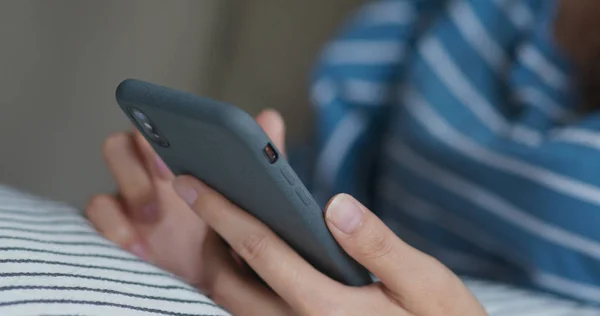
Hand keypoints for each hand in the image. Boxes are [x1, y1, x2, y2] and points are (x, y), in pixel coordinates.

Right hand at [85, 109, 285, 286]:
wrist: (219, 278)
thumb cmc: (230, 229)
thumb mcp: (248, 196)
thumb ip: (256, 159)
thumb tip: (270, 117)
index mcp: (176, 160)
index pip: (154, 127)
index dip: (158, 127)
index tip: (179, 142)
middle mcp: (146, 177)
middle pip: (120, 145)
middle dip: (140, 157)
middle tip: (169, 173)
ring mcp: (127, 206)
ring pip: (106, 181)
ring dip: (129, 191)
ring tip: (156, 218)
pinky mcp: (117, 232)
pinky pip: (100, 218)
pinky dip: (116, 228)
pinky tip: (143, 247)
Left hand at [172, 181, 485, 315]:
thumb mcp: (427, 284)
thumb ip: (378, 246)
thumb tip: (336, 205)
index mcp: (326, 309)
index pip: (260, 251)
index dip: (222, 212)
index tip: (192, 182)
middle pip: (227, 282)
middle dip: (208, 236)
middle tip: (205, 195)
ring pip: (234, 303)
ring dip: (220, 261)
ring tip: (225, 220)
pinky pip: (252, 312)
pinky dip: (242, 279)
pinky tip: (257, 255)